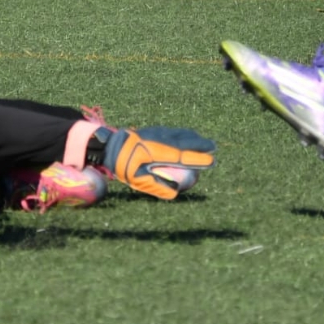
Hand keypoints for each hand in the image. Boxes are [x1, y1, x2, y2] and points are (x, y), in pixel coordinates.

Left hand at [99, 126, 214, 199]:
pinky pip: (175, 131)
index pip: (181, 156)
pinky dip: (185, 134)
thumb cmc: (123, 165)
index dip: (197, 159)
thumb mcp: (137, 180)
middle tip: (214, 148)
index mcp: (155, 152)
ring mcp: (157, 132)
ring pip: (181, 133)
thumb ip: (156, 186)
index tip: (210, 162)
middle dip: (201, 144)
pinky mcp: (155, 129)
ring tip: (206, 142)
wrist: (110, 144)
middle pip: (185, 140)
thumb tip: (175, 194)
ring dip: (194, 137)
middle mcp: (159, 139)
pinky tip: (189, 137)